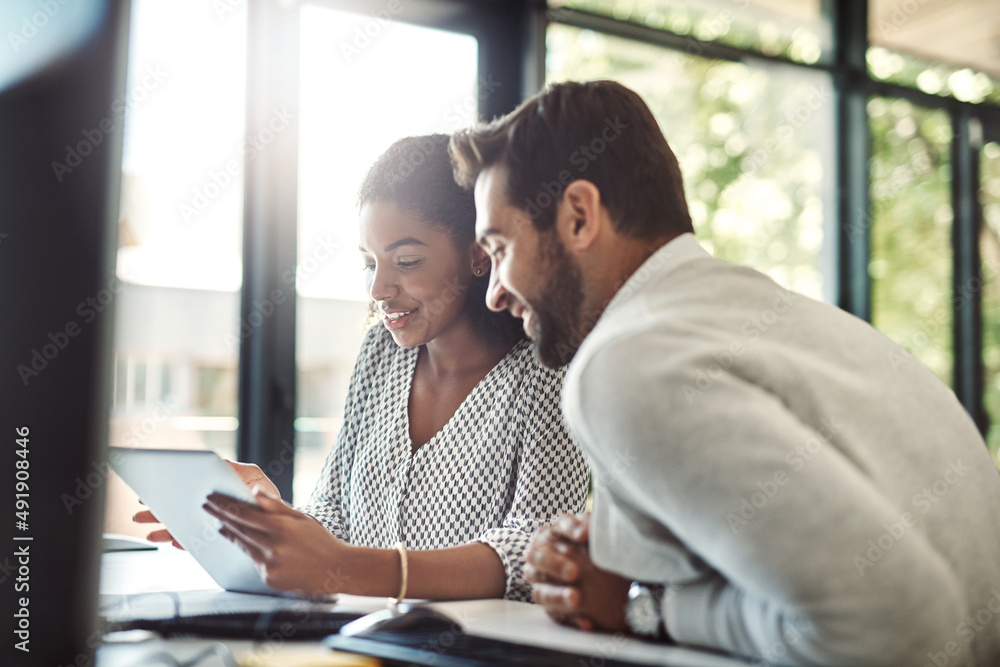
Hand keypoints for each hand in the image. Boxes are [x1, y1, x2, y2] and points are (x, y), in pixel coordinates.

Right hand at [132, 459, 278, 548]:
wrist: (285, 526)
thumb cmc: (271, 500)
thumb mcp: (256, 481)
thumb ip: (240, 474)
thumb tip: (223, 464)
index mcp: (220, 486)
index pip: (191, 485)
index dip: (172, 486)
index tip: (156, 488)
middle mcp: (213, 503)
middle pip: (182, 505)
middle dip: (160, 508)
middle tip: (139, 511)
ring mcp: (212, 521)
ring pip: (185, 524)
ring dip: (165, 528)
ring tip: (148, 532)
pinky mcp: (216, 538)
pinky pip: (196, 542)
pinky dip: (185, 542)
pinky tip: (172, 542)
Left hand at [203, 487, 350, 596]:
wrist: (336, 570)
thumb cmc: (320, 540)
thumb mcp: (301, 517)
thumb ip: (275, 505)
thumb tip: (254, 492)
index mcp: (281, 528)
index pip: (244, 514)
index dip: (225, 506)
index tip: (211, 498)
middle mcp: (273, 547)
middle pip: (238, 529)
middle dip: (220, 516)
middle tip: (206, 506)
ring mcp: (270, 566)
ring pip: (242, 546)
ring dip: (229, 534)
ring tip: (219, 525)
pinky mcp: (269, 579)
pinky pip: (253, 562)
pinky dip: (247, 551)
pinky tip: (243, 543)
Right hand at [524, 512, 630, 632]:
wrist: (612, 582)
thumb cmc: (599, 552)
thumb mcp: (599, 536)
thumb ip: (593, 527)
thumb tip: (585, 532)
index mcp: (553, 534)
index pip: (555, 527)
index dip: (567, 529)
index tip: (583, 535)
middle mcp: (541, 556)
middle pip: (535, 557)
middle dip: (554, 564)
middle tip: (574, 572)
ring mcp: (542, 583)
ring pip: (540, 591)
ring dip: (557, 595)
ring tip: (576, 599)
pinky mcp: (552, 606)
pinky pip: (555, 614)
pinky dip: (571, 618)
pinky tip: (587, 621)